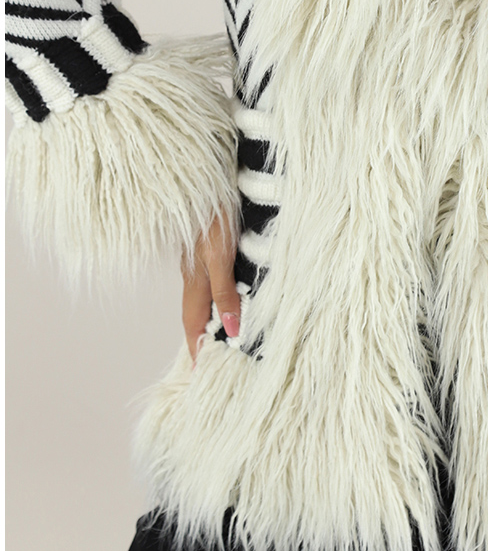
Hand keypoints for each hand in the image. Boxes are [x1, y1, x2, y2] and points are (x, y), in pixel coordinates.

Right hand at [181, 212, 240, 363]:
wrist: (207, 175)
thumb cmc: (214, 211)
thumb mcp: (220, 254)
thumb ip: (224, 290)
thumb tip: (231, 328)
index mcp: (194, 278)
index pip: (194, 324)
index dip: (198, 348)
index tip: (200, 374)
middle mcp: (193, 273)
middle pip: (196, 313)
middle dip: (202, 338)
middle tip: (212, 362)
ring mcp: (197, 260)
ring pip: (203, 297)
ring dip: (210, 318)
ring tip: (221, 339)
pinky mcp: (207, 246)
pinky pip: (210, 281)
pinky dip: (217, 297)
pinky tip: (227, 298)